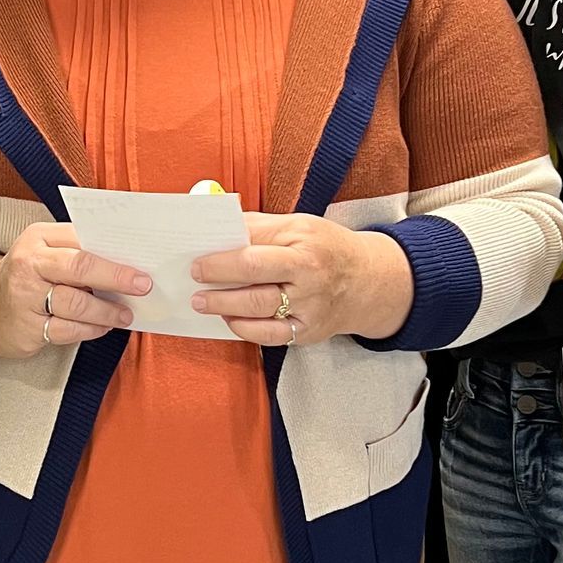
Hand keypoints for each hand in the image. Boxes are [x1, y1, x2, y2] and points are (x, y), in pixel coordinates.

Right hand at [0, 222, 150, 368]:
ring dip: (107, 311)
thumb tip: (125, 259)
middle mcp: (29, 265)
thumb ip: (77, 250)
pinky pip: (67, 330)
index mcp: (38, 238)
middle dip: (116, 277)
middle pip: (80, 268)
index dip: (114, 251)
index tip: (141, 260)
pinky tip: (102, 327)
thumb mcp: (44, 251)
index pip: (81, 239)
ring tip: (125, 314)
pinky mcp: (27, 328)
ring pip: (76, 304)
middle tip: (142, 285)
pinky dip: (91, 329)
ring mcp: (25, 298)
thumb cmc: (28, 277)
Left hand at [191, 213, 412, 347]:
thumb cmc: (326, 247)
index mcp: (305, 250)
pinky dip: (245, 330)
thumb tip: (218, 229)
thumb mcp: (298, 225)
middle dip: (219, 288)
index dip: (221, 262)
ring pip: (260, 315)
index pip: (254, 257)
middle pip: (256, 289)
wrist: (367, 280)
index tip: (197, 263)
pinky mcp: (307, 333)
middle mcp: (310, 282)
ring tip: (203, 303)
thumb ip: (259, 228)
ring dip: (225, 309)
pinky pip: (270, 337)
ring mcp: (310, 311)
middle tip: (195, 286)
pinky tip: (231, 319)